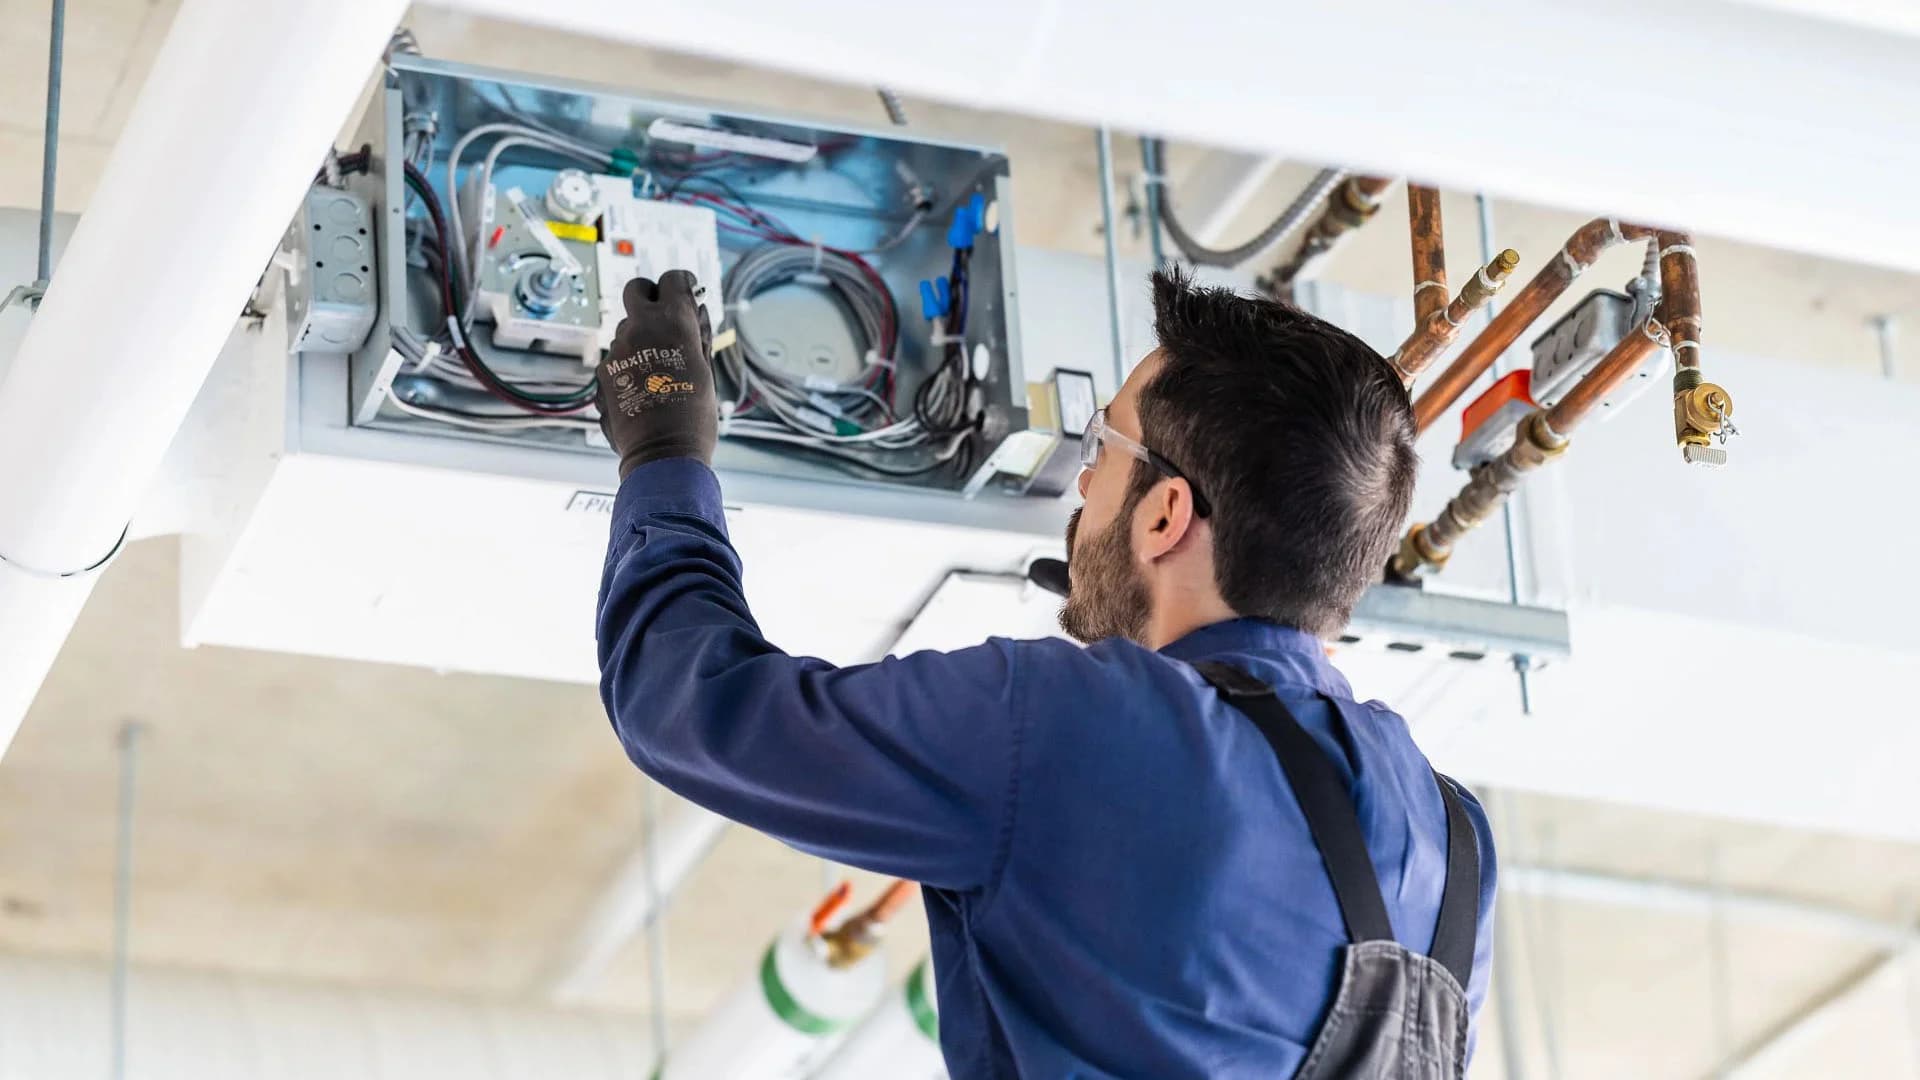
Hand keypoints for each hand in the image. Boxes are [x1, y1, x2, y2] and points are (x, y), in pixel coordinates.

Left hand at [595, 270, 716, 477]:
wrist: (662, 454)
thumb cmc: (691, 418)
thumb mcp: (705, 371)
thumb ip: (698, 335)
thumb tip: (697, 311)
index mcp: (671, 322)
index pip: (672, 279)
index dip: (682, 284)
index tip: (688, 292)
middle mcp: (638, 328)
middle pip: (636, 289)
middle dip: (649, 296)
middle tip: (664, 316)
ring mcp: (616, 350)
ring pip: (626, 327)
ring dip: (640, 337)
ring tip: (659, 368)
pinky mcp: (602, 372)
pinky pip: (617, 356)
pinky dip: (629, 364)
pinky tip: (644, 387)